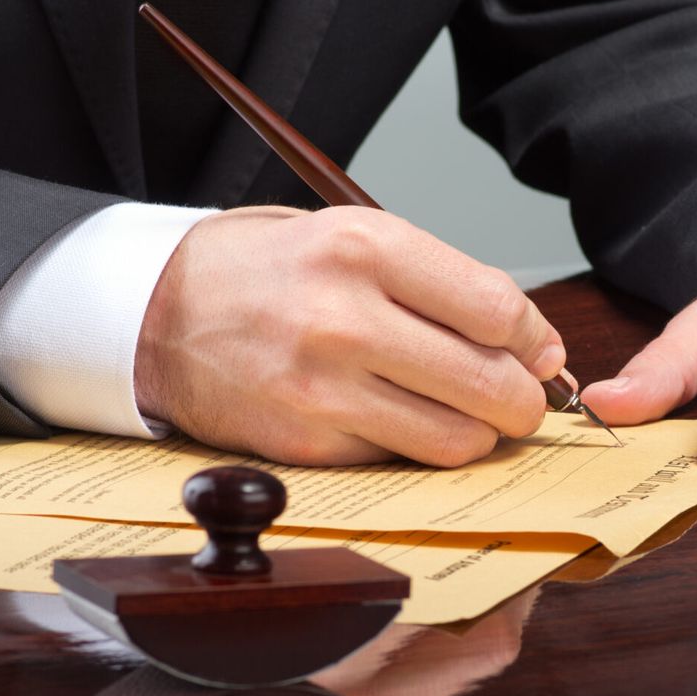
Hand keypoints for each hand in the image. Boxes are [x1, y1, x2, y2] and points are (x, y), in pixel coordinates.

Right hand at [135, 205, 565, 465]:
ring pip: (454, 437)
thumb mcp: (351, 237)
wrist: (158, 312)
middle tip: (520, 400)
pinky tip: (399, 420)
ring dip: (478, 435)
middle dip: (522, 401)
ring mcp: (322, 387)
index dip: (535, 340)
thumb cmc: (270, 271)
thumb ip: (440, 283)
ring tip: (467, 415)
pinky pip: (399, 459)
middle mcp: (344, 317)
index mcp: (364, 247)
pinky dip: (414, 447)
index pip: (497, 309)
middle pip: (489, 383)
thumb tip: (532, 344)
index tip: (538, 352)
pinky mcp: (304, 441)